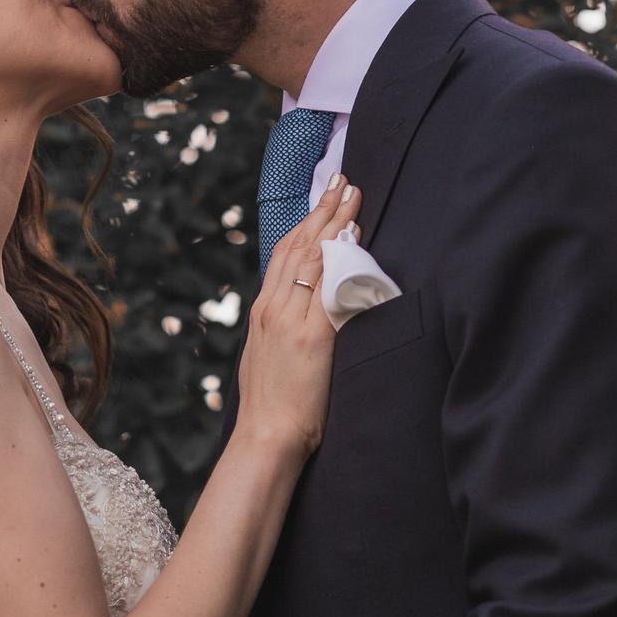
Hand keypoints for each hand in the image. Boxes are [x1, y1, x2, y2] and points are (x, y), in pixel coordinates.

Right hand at [237, 175, 360, 457]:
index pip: (283, 253)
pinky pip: (327, 287)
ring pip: (311, 258)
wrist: (267, 437)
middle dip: (322, 209)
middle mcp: (273, 309)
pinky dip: (338, 258)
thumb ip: (284, 328)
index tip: (322, 198)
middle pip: (298, 245)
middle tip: (343, 180)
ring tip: (353, 195)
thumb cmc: (273, 406)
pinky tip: (352, 237)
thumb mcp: (268, 356)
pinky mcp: (312, 337)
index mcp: (263, 312)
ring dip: (334, 222)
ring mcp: (291, 321)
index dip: (305, 222)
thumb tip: (304, 310)